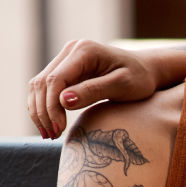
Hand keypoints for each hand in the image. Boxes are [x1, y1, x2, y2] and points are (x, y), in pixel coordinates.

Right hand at [29, 40, 159, 138]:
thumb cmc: (140, 79)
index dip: (52, 105)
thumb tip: (63, 101)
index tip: (59, 128)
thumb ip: (94, 91)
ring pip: (39, 85)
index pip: (56, 79)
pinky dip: (44, 106)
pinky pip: (46, 88)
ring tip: (49, 134)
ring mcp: (66, 59)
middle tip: (52, 135)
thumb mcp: (123, 86)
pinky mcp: (65, 70)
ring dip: (39, 110)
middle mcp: (71, 50)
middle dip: (43, 111)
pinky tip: (50, 125)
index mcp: (85, 50)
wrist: (146, 71)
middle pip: (43, 82)